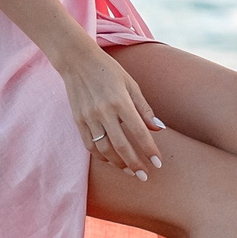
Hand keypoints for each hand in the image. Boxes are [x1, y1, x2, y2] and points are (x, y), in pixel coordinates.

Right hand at [54, 42, 164, 175]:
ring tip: (130, 171)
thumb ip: (144, 108)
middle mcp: (104, 112)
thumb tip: (159, 128)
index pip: (139, 132)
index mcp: (121, 101)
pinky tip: (111, 161)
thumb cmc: (109, 71)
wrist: (77, 61)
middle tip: (145, 176)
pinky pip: (89, 145)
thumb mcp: (131, 84)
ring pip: (105, 149)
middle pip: (121, 146)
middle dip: (135, 164)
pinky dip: (101, 156)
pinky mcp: (78, 120)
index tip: (158, 163)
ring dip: (118, 164)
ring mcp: (89, 117)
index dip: (149, 150)